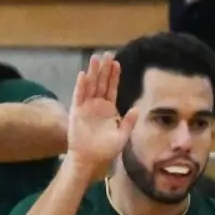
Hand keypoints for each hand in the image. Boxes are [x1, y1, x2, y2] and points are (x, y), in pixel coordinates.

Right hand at [63, 53, 137, 181]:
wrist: (89, 159)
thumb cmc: (105, 150)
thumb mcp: (122, 136)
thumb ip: (128, 122)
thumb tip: (137, 108)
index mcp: (109, 109)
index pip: (112, 88)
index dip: (114, 76)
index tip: (117, 63)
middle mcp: (97, 105)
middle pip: (101, 83)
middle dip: (104, 69)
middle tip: (107, 54)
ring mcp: (86, 107)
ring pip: (90, 86)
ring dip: (93, 72)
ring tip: (96, 58)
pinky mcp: (77, 111)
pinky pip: (79, 96)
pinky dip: (81, 85)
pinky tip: (84, 74)